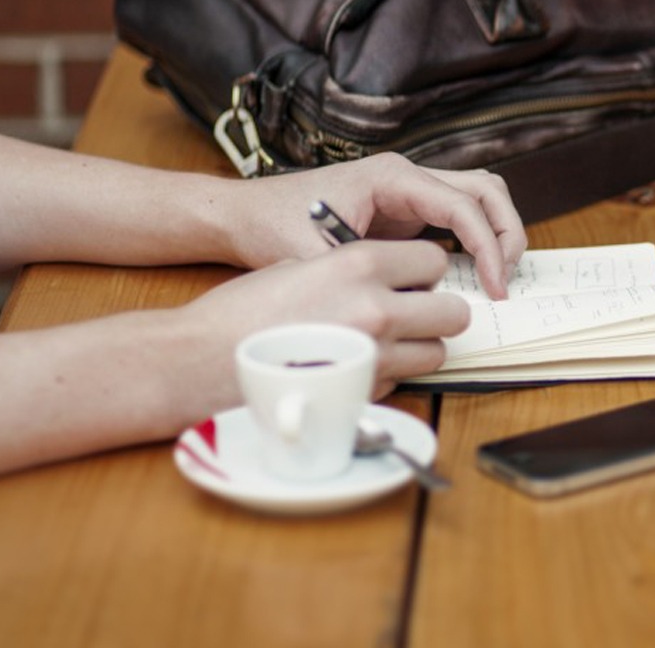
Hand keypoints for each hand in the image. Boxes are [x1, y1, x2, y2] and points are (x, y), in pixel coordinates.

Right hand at [181, 240, 469, 397]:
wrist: (201, 361)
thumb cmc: (242, 311)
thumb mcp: (299, 265)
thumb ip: (351, 270)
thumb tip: (388, 279)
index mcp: (359, 264)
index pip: (435, 260)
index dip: (425, 270)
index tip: (412, 277)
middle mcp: (377, 308)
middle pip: (453, 312)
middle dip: (437, 312)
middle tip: (414, 312)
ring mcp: (375, 356)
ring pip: (436, 353)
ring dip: (419, 347)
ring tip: (385, 342)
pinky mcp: (364, 394)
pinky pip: (403, 381)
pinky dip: (390, 375)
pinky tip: (356, 365)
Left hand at [224, 153, 525, 298]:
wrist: (245, 213)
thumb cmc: (274, 226)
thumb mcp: (317, 258)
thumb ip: (365, 278)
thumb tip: (412, 306)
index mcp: (392, 177)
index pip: (463, 205)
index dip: (488, 247)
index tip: (494, 287)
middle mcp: (407, 175)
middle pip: (486, 190)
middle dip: (506, 233)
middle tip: (506, 280)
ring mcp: (409, 190)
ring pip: (479, 197)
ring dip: (497, 233)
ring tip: (497, 277)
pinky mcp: (406, 209)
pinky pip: (458, 216)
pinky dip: (477, 240)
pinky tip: (472, 276)